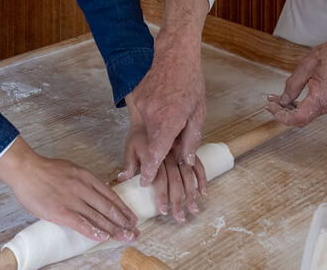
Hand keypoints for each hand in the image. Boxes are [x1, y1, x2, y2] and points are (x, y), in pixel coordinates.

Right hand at [0, 137, 138, 242]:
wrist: (26, 170)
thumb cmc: (45, 170)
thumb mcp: (71, 169)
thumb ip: (84, 180)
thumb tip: (97, 189)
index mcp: (86, 177)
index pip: (110, 195)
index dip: (123, 208)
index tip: (131, 217)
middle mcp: (83, 188)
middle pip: (108, 208)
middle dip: (123, 221)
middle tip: (134, 231)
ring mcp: (73, 201)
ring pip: (98, 217)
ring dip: (113, 229)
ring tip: (125, 237)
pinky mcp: (61, 212)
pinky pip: (81, 224)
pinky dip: (94, 232)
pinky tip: (103, 238)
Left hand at [121, 96, 206, 221]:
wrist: (154, 108)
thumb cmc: (140, 132)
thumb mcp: (130, 146)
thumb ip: (128, 163)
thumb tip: (122, 179)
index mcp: (155, 155)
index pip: (159, 179)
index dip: (161, 195)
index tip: (162, 210)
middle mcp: (171, 154)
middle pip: (176, 181)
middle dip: (178, 200)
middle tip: (179, 217)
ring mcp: (182, 150)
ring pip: (188, 175)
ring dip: (191, 194)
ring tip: (193, 210)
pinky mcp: (189, 148)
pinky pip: (198, 164)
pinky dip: (201, 178)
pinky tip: (203, 192)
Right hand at [122, 0, 207, 186]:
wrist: (175, 53)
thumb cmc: (191, 82)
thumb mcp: (198, 113)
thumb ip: (191, 139)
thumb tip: (185, 161)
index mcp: (168, 121)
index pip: (155, 154)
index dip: (149, 170)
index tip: (145, 181)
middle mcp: (151, 115)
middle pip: (149, 143)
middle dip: (154, 152)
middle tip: (158, 154)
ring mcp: (141, 106)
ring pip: (145, 130)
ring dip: (154, 132)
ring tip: (168, 117)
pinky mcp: (136, 98)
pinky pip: (141, 116)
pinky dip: (150, 119)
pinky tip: (162, 105)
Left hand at [265, 38, 326, 126]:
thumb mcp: (304, 69)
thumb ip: (291, 87)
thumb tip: (282, 101)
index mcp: (320, 97)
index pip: (298, 118)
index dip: (281, 116)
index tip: (271, 108)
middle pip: (301, 119)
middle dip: (283, 113)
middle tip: (270, 103)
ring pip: (305, 116)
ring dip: (289, 110)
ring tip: (276, 100)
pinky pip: (311, 110)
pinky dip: (298, 107)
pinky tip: (289, 100)